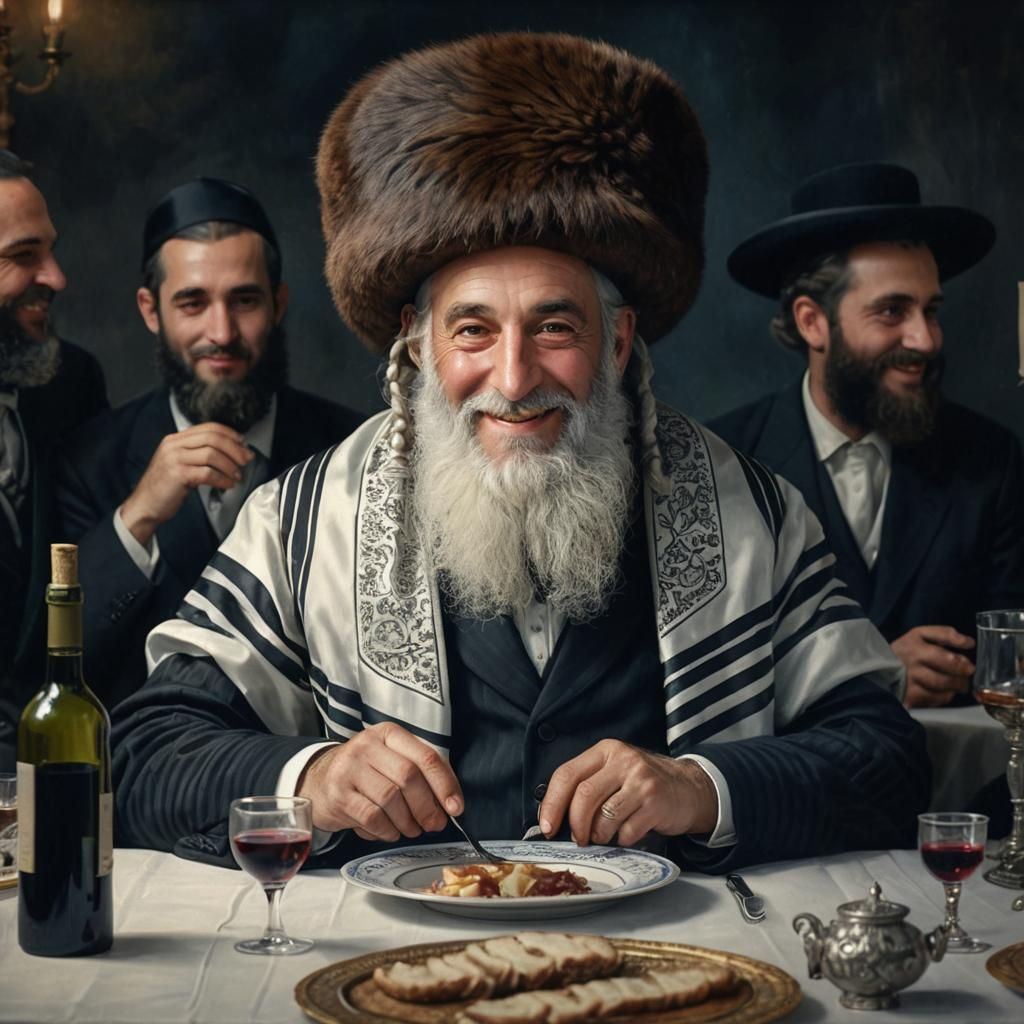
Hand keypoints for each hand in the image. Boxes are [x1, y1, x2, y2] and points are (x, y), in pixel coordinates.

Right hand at [119, 423, 253, 545]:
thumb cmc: (166, 487)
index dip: (230, 434)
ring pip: (212, 454)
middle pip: (213, 438)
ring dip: (230, 466)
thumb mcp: (180, 463)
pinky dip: (222, 479)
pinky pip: (208, 473)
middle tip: (246, 460)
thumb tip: (231, 451)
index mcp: (175, 439)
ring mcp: (174, 458)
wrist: (145, 505)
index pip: (209, 428)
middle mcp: (173, 445)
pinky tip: (227, 485)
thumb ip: (199, 453)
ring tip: (236, 476)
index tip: (243, 443)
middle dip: (235, 449)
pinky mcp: (177, 474)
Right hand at [296, 723, 462, 840]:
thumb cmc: (366, 771)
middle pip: (409, 778)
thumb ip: (421, 773)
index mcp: (388, 734)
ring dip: (408, 822)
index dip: (444, 784)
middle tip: (435, 824)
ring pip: (391, 799)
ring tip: (412, 829)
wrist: (320, 780)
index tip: (455, 807)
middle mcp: (367, 746)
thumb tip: (450, 802)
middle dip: (428, 807)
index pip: (425, 756)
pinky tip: (391, 831)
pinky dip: (388, 830)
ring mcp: (349, 769)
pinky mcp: (338, 794)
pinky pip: (372, 817)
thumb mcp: (392, 759)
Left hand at [538, 739, 718, 847]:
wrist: (689, 788)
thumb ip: (586, 784)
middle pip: (584, 797)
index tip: (547, 827)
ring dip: (599, 835)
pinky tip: (628, 832)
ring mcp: (641, 781)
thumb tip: (552, 817)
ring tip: (605, 834)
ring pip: (603, 818)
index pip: (567, 774)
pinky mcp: (656, 803)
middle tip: (577, 839)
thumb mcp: (614, 771)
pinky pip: (626, 832)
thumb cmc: (641, 784)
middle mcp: (623, 761)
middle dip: (575, 825)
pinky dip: (621, 840)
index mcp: (606, 750)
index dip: (552, 803)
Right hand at [891, 625, 974, 707]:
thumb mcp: (920, 634)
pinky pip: (935, 699)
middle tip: (967, 671)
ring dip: (956, 685)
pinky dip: (944, 696)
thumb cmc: (905, 651)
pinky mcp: (910, 697)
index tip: (969, 650)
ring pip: (942, 687)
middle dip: (962, 672)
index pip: (942, 650)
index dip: (959, 653)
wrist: (879, 668)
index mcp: (914, 646)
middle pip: (945, 670)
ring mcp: (910, 682)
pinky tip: (943, 690)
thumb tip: (970, 643)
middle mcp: (911, 664)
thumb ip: (945, 634)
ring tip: (958, 682)